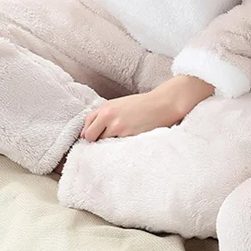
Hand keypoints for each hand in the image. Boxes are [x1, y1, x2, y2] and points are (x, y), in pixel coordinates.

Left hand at [81, 76, 213, 140]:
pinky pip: (116, 147)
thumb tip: (89, 134)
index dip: (91, 133)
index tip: (96, 137)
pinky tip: (129, 140)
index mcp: (106, 107)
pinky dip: (120, 146)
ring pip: (103, 143)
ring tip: (122, 139)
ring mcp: (117, 127)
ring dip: (110, 143)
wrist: (164, 103)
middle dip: (97, 140)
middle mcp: (108, 116)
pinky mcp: (127, 136)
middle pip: (91, 137)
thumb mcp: (121, 104)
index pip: (87, 126)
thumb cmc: (143, 104)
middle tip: (109, 140)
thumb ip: (105, 116)